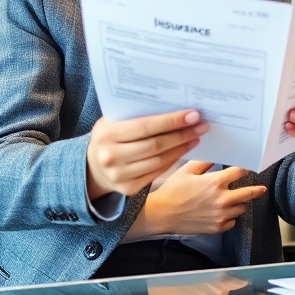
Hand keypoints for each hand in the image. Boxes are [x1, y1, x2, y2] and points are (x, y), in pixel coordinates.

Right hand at [86, 110, 206, 197]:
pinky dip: (172, 160)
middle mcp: (111, 156)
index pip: (145, 126)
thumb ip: (136, 115)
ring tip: (196, 137)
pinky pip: (156, 172)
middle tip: (201, 125)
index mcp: (107, 134)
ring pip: (159, 160)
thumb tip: (174, 106)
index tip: (193, 115)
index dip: (171, 121)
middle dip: (182, 134)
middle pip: (155, 145)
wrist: (92, 166)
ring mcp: (119, 175)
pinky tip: (183, 150)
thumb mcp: (113, 122)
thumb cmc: (110, 137)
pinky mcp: (127, 188)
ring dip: (181, 148)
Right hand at [130, 162, 265, 237]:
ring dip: (240, 203)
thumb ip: (204, 162)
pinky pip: (232, 222)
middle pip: (249, 193)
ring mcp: (220, 215)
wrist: (161, 214)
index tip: (248, 169)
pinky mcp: (216, 228)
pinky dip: (231, 217)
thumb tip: (216, 155)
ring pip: (242, 209)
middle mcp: (222, 199)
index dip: (245, 169)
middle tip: (261, 189)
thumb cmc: (172, 191)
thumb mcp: (187, 170)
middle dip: (256, 190)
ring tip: (236, 200)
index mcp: (215, 182)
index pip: (240, 172)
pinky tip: (225, 213)